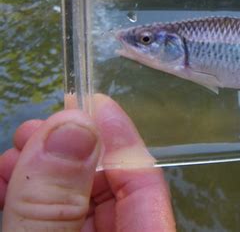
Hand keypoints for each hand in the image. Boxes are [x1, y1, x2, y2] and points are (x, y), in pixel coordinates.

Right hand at [0, 95, 175, 230]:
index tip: (91, 102)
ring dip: (42, 173)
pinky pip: (56, 222)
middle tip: (34, 129)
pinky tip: (6, 181)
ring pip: (75, 203)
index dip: (119, 139)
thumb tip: (75, 127)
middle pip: (107, 190)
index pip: (144, 185)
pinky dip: (31, 201)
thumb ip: (55, 203)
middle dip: (68, 153)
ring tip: (12, 154)